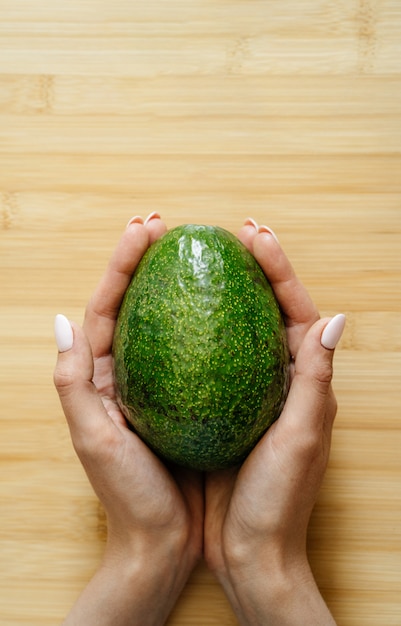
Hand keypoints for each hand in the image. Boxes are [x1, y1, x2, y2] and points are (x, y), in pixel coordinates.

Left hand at [54, 214, 202, 625]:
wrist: (162, 542)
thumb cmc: (127, 496)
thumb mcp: (93, 439)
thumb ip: (72, 380)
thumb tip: (62, 321)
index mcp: (98, 376)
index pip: (106, 304)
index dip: (123, 263)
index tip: (146, 228)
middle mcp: (126, 373)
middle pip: (134, 304)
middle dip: (145, 260)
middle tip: (165, 225)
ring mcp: (158, 384)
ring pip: (167, 322)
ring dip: (176, 283)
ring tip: (192, 250)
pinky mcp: (188, 398)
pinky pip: (198, 350)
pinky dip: (208, 322)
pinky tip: (227, 304)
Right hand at [204, 222, 343, 624]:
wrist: (250, 551)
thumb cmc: (281, 499)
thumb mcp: (302, 438)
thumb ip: (316, 379)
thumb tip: (336, 319)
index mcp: (306, 380)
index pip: (296, 309)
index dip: (278, 268)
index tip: (256, 234)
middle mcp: (278, 380)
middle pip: (265, 311)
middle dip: (253, 268)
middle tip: (234, 232)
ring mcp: (246, 392)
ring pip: (234, 330)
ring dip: (223, 293)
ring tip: (201, 260)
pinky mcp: (219, 408)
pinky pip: (205, 360)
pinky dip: (194, 332)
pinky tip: (171, 316)